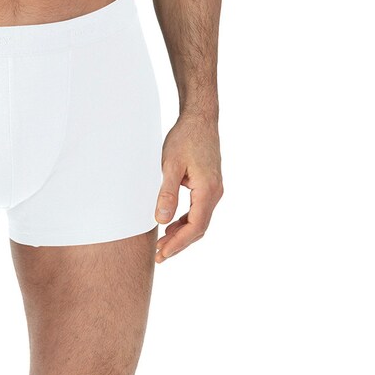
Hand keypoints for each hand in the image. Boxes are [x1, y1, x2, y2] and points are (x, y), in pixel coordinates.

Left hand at [154, 111, 222, 263]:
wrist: (200, 118)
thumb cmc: (185, 138)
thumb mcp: (170, 165)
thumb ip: (167, 193)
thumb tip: (162, 221)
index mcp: (208, 190)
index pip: (195, 227)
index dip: (178, 243)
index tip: (162, 254)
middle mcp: (215, 193)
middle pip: (199, 228)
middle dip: (179, 243)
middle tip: (159, 255)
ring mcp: (214, 189)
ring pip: (200, 220)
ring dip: (182, 233)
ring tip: (162, 244)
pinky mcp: (210, 185)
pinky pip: (199, 210)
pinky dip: (186, 221)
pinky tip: (172, 225)